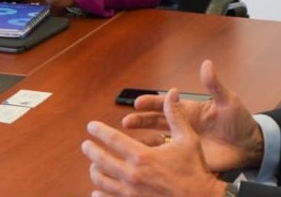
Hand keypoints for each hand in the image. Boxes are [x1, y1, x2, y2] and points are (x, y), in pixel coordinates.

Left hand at [83, 89, 226, 196]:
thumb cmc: (195, 171)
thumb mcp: (188, 139)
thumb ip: (176, 115)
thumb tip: (172, 93)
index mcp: (142, 156)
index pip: (111, 139)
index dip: (98, 131)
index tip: (91, 126)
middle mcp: (132, 175)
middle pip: (100, 160)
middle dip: (90, 150)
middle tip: (86, 145)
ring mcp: (130, 193)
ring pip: (101, 181)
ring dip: (94, 171)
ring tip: (93, 165)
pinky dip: (99, 194)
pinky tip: (97, 191)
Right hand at [122, 60, 263, 172]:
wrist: (250, 145)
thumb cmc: (240, 121)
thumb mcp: (228, 101)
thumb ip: (215, 84)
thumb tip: (207, 64)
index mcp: (190, 110)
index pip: (165, 104)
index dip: (150, 102)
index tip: (137, 102)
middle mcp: (184, 125)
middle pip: (156, 122)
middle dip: (140, 121)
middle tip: (126, 122)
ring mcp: (186, 142)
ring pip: (159, 140)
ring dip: (145, 140)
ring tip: (129, 142)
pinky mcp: (191, 158)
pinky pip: (170, 158)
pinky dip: (159, 158)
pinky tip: (148, 159)